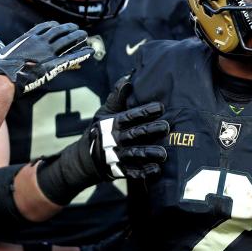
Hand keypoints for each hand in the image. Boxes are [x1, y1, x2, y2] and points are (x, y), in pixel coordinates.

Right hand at [0, 21, 91, 96]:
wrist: (5, 78)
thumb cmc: (0, 67)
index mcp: (28, 38)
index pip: (43, 27)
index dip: (52, 26)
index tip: (57, 25)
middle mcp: (40, 43)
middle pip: (58, 32)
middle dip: (68, 29)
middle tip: (75, 28)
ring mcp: (48, 53)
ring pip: (66, 42)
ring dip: (77, 38)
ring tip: (84, 35)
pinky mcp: (54, 65)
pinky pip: (71, 58)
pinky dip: (82, 54)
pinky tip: (89, 51)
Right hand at [34, 77, 168, 204]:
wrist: (85, 158)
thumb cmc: (100, 130)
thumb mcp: (104, 113)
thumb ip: (117, 98)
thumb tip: (128, 78)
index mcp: (112, 124)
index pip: (129, 116)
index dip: (144, 112)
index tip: (160, 107)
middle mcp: (114, 140)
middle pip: (134, 134)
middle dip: (150, 131)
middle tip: (166, 127)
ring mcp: (116, 156)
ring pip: (134, 154)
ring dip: (148, 153)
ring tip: (164, 153)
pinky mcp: (118, 170)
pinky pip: (132, 172)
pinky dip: (144, 172)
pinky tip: (156, 169)